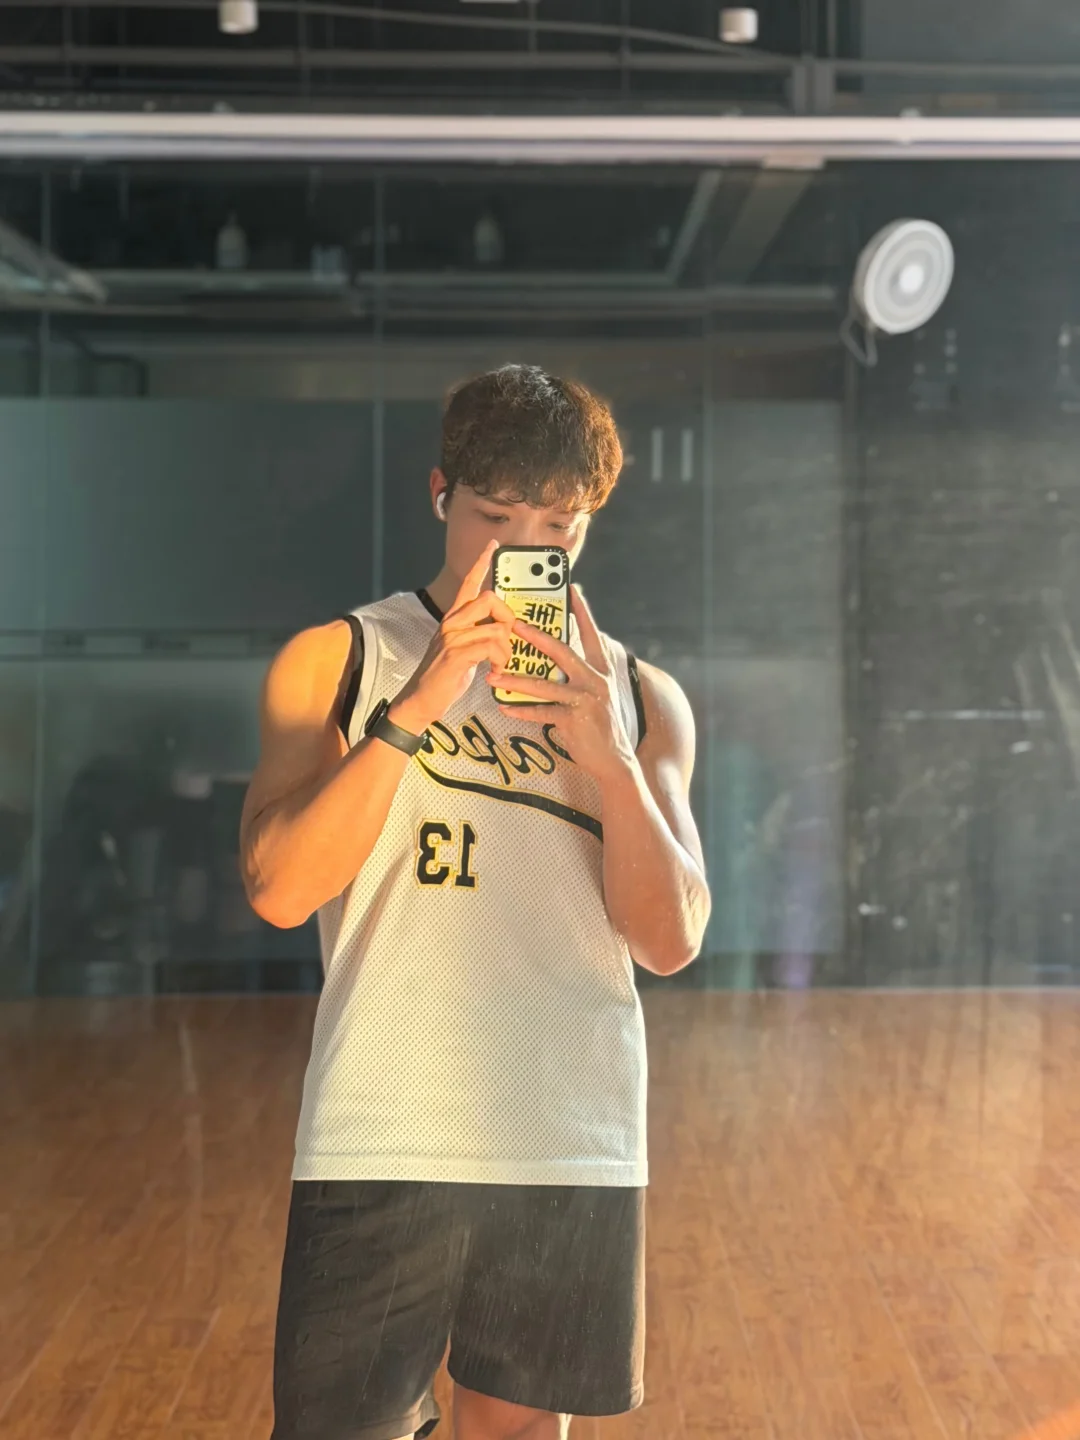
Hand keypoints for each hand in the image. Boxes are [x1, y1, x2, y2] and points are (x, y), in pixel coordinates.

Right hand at [391, 540, 516, 732]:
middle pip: (490, 598)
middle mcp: (451, 623)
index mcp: (453, 619)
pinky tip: (493, 674)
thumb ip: (477, 634)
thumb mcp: (461, 650)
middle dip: (508, 618)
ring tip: (500, 666)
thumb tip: (502, 630)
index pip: (468, 583)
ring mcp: (452, 637)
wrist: (419, 701)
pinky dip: (500, 662)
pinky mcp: (455, 655)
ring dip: (507, 650)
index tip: (493, 545)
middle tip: (508, 639)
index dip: (482, 562)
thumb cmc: (443, 678)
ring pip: (496, 627)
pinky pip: (491, 647)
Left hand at [486, 585, 635, 782]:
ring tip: (492, 676)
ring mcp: (586, 699)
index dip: (582, 611)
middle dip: (536, 636)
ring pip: (544, 685)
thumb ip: (579, 674)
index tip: (572, 588)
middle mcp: (595, 680)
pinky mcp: (575, 720)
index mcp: (600, 669)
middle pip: (562, 651)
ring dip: (515, 681)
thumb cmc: (598, 725)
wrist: (613, 760)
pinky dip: (521, 710)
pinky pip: (542, 712)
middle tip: (513, 624)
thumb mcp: (595, 694)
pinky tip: (504, 707)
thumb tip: (556, 657)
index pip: (591, 634)